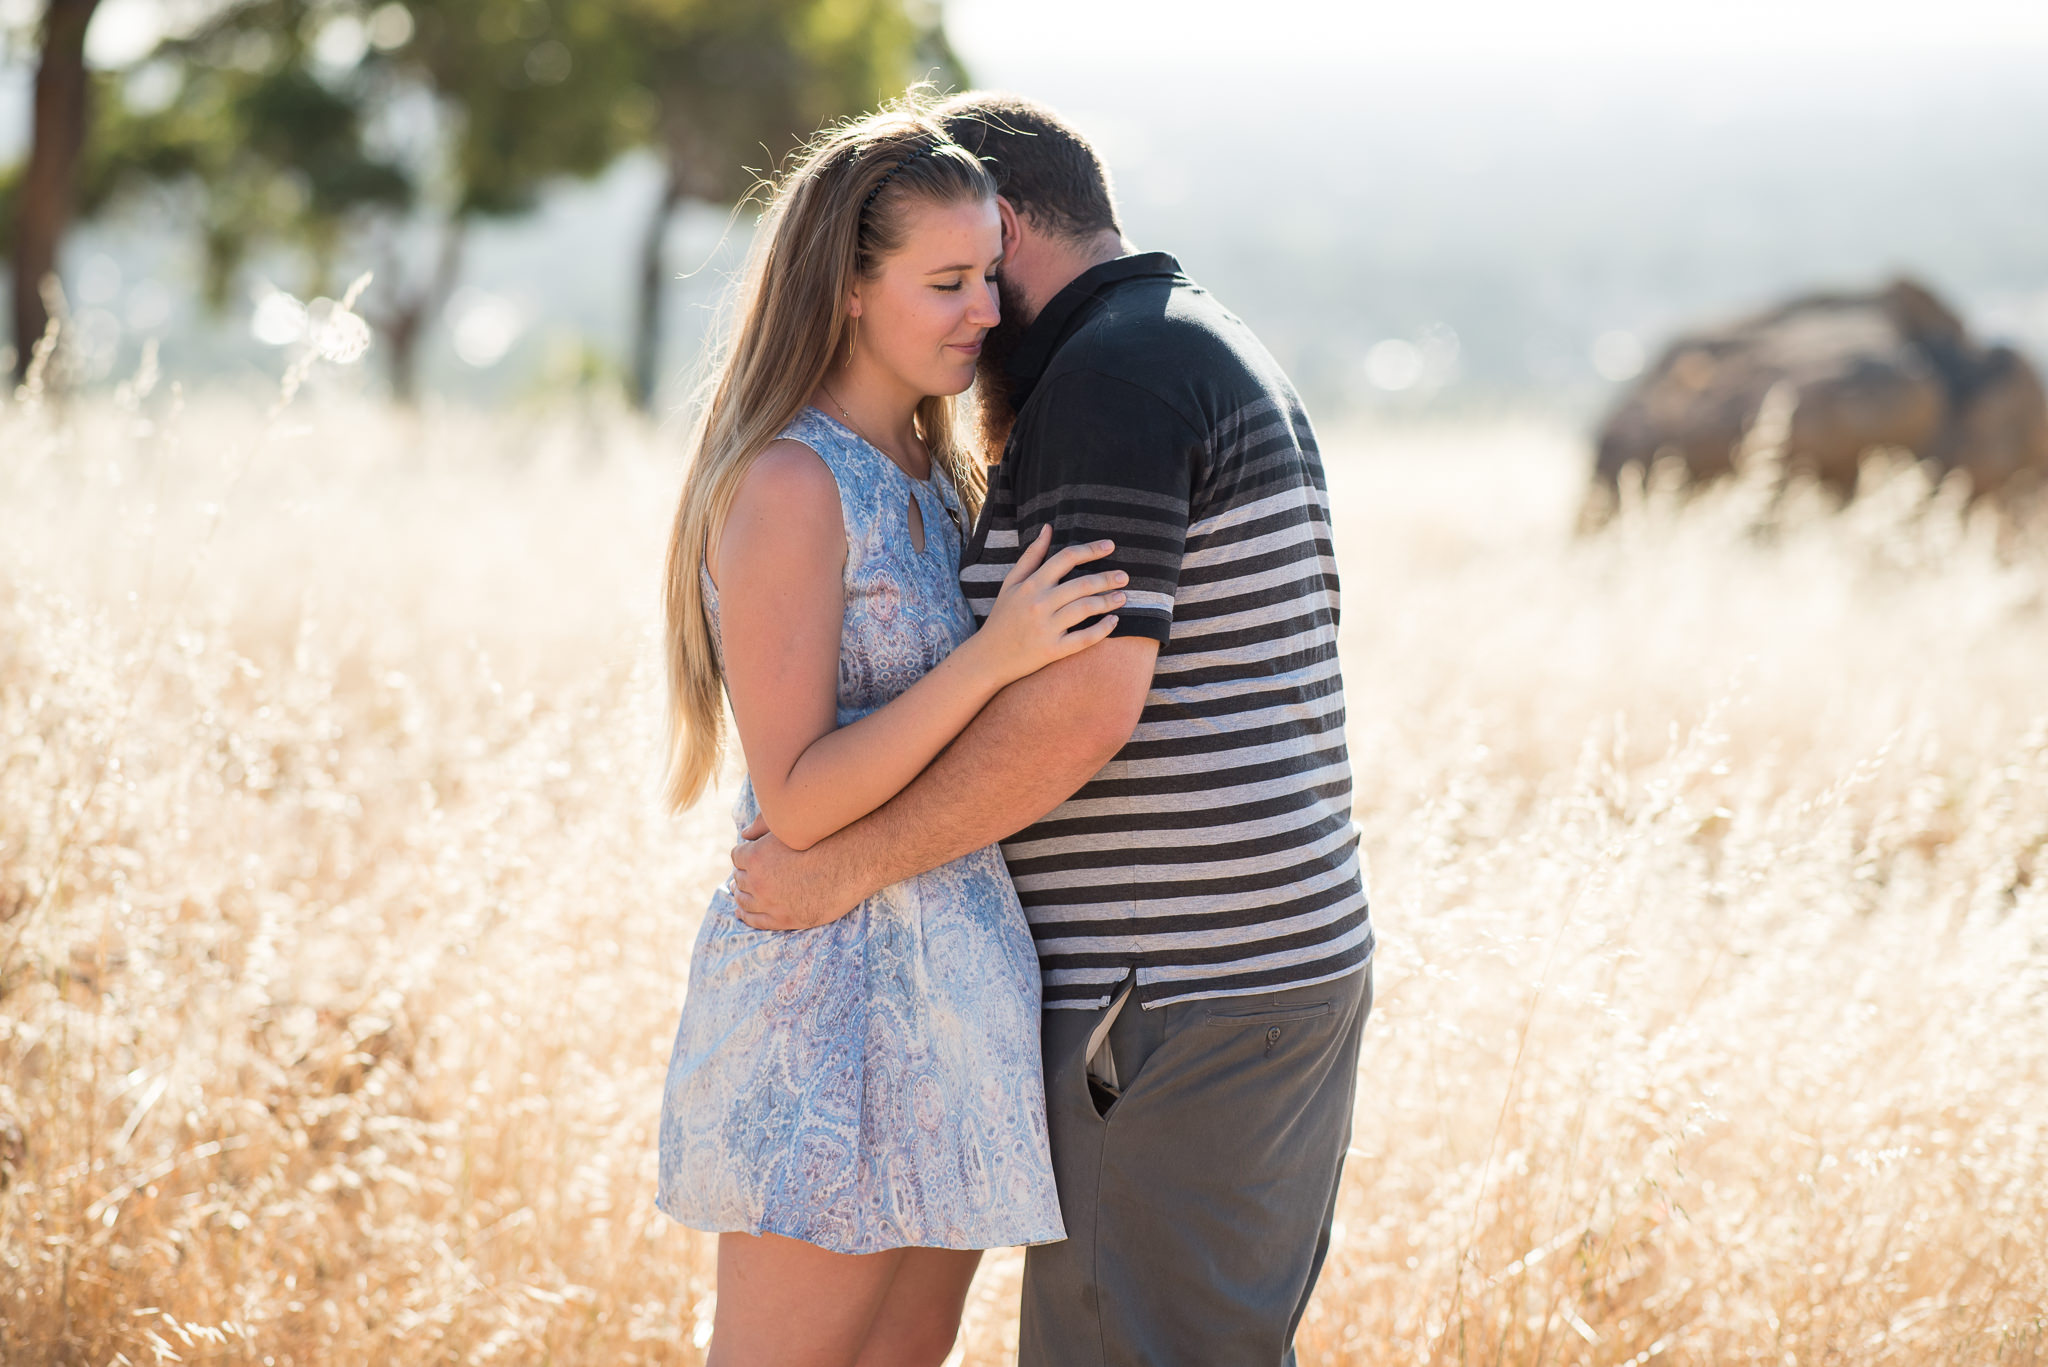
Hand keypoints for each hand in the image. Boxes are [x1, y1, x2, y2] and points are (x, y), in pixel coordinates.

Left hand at [730, 814, 864, 929]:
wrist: (850, 865)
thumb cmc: (823, 839)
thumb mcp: (789, 827)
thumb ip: (762, 826)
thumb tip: (744, 833)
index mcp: (755, 855)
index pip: (737, 856)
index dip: (744, 855)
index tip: (749, 856)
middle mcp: (758, 881)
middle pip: (739, 878)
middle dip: (743, 874)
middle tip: (747, 873)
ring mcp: (770, 903)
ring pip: (743, 900)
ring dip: (742, 894)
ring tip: (741, 892)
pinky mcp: (783, 919)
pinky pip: (755, 921)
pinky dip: (746, 916)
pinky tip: (742, 912)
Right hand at [970, 526, 1125, 686]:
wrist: (989, 657)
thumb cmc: (1003, 617)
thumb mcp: (1011, 583)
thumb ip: (1031, 555)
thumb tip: (1048, 528)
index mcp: (1030, 584)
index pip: (1065, 558)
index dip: (1090, 550)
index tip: (1110, 546)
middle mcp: (1039, 604)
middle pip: (1082, 584)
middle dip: (1107, 578)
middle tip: (1124, 576)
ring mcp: (1047, 628)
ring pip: (1086, 609)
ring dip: (1108, 601)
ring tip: (1123, 597)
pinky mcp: (1053, 650)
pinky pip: (1084, 639)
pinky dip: (1102, 629)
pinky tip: (1114, 621)